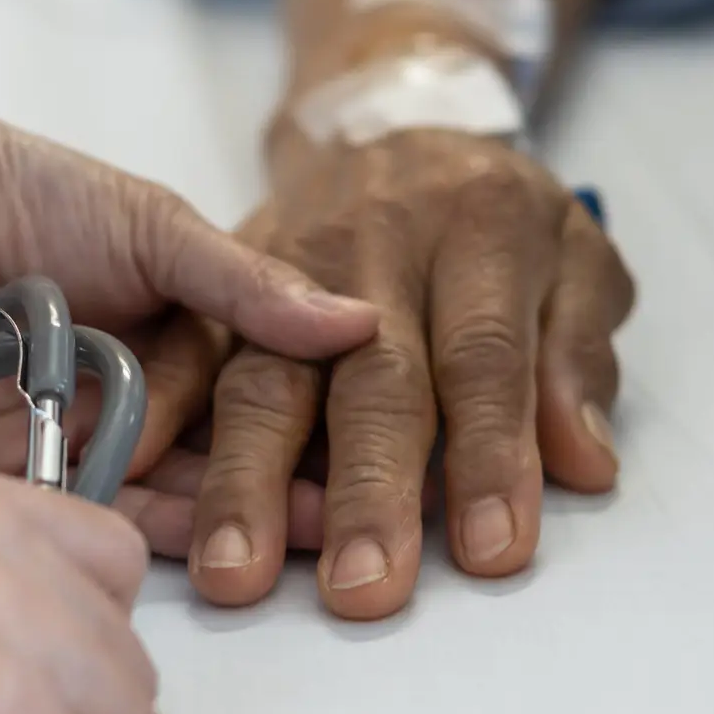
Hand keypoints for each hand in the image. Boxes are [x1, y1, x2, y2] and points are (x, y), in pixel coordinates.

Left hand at [0, 74, 379, 553]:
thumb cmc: (15, 187)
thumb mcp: (152, 227)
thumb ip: (244, 285)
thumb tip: (359, 321)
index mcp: (175, 334)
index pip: (258, 395)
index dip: (312, 433)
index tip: (370, 471)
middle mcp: (130, 393)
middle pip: (209, 456)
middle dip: (273, 497)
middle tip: (342, 538)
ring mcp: (68, 435)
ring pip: (147, 491)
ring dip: (209, 523)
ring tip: (276, 561)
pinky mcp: (1, 468)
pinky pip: (67, 507)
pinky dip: (116, 526)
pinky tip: (180, 552)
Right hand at [172, 129, 634, 619]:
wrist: (388, 124)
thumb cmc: (495, 214)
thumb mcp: (575, 258)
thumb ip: (575, 359)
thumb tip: (583, 467)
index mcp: (480, 234)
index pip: (486, 360)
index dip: (491, 457)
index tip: (492, 550)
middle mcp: (379, 248)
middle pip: (371, 380)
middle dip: (366, 491)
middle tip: (364, 589)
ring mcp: (287, 265)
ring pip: (264, 376)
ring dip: (247, 481)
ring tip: (237, 572)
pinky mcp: (219, 278)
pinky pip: (182, 350)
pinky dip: (153, 416)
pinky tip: (130, 480)